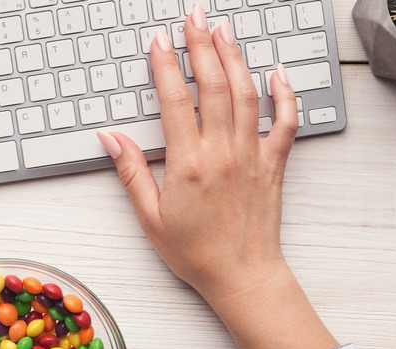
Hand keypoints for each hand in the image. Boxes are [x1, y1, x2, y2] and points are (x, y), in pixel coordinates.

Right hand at [97, 9, 297, 303]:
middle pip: (212, 85)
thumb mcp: (150, 217)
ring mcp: (251, 155)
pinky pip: (285, 122)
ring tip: (224, 31)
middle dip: (201, 46)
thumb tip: (110, 138)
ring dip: (234, 58)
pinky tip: (277, 73)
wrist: (242, 276)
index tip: (159, 41)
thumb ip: (131, 172)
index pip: (174, 101)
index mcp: (188, 164)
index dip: (165, 66)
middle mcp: (222, 152)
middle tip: (194, 18)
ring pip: (245, 94)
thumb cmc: (195, 252)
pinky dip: (285, 95)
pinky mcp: (273, 164)